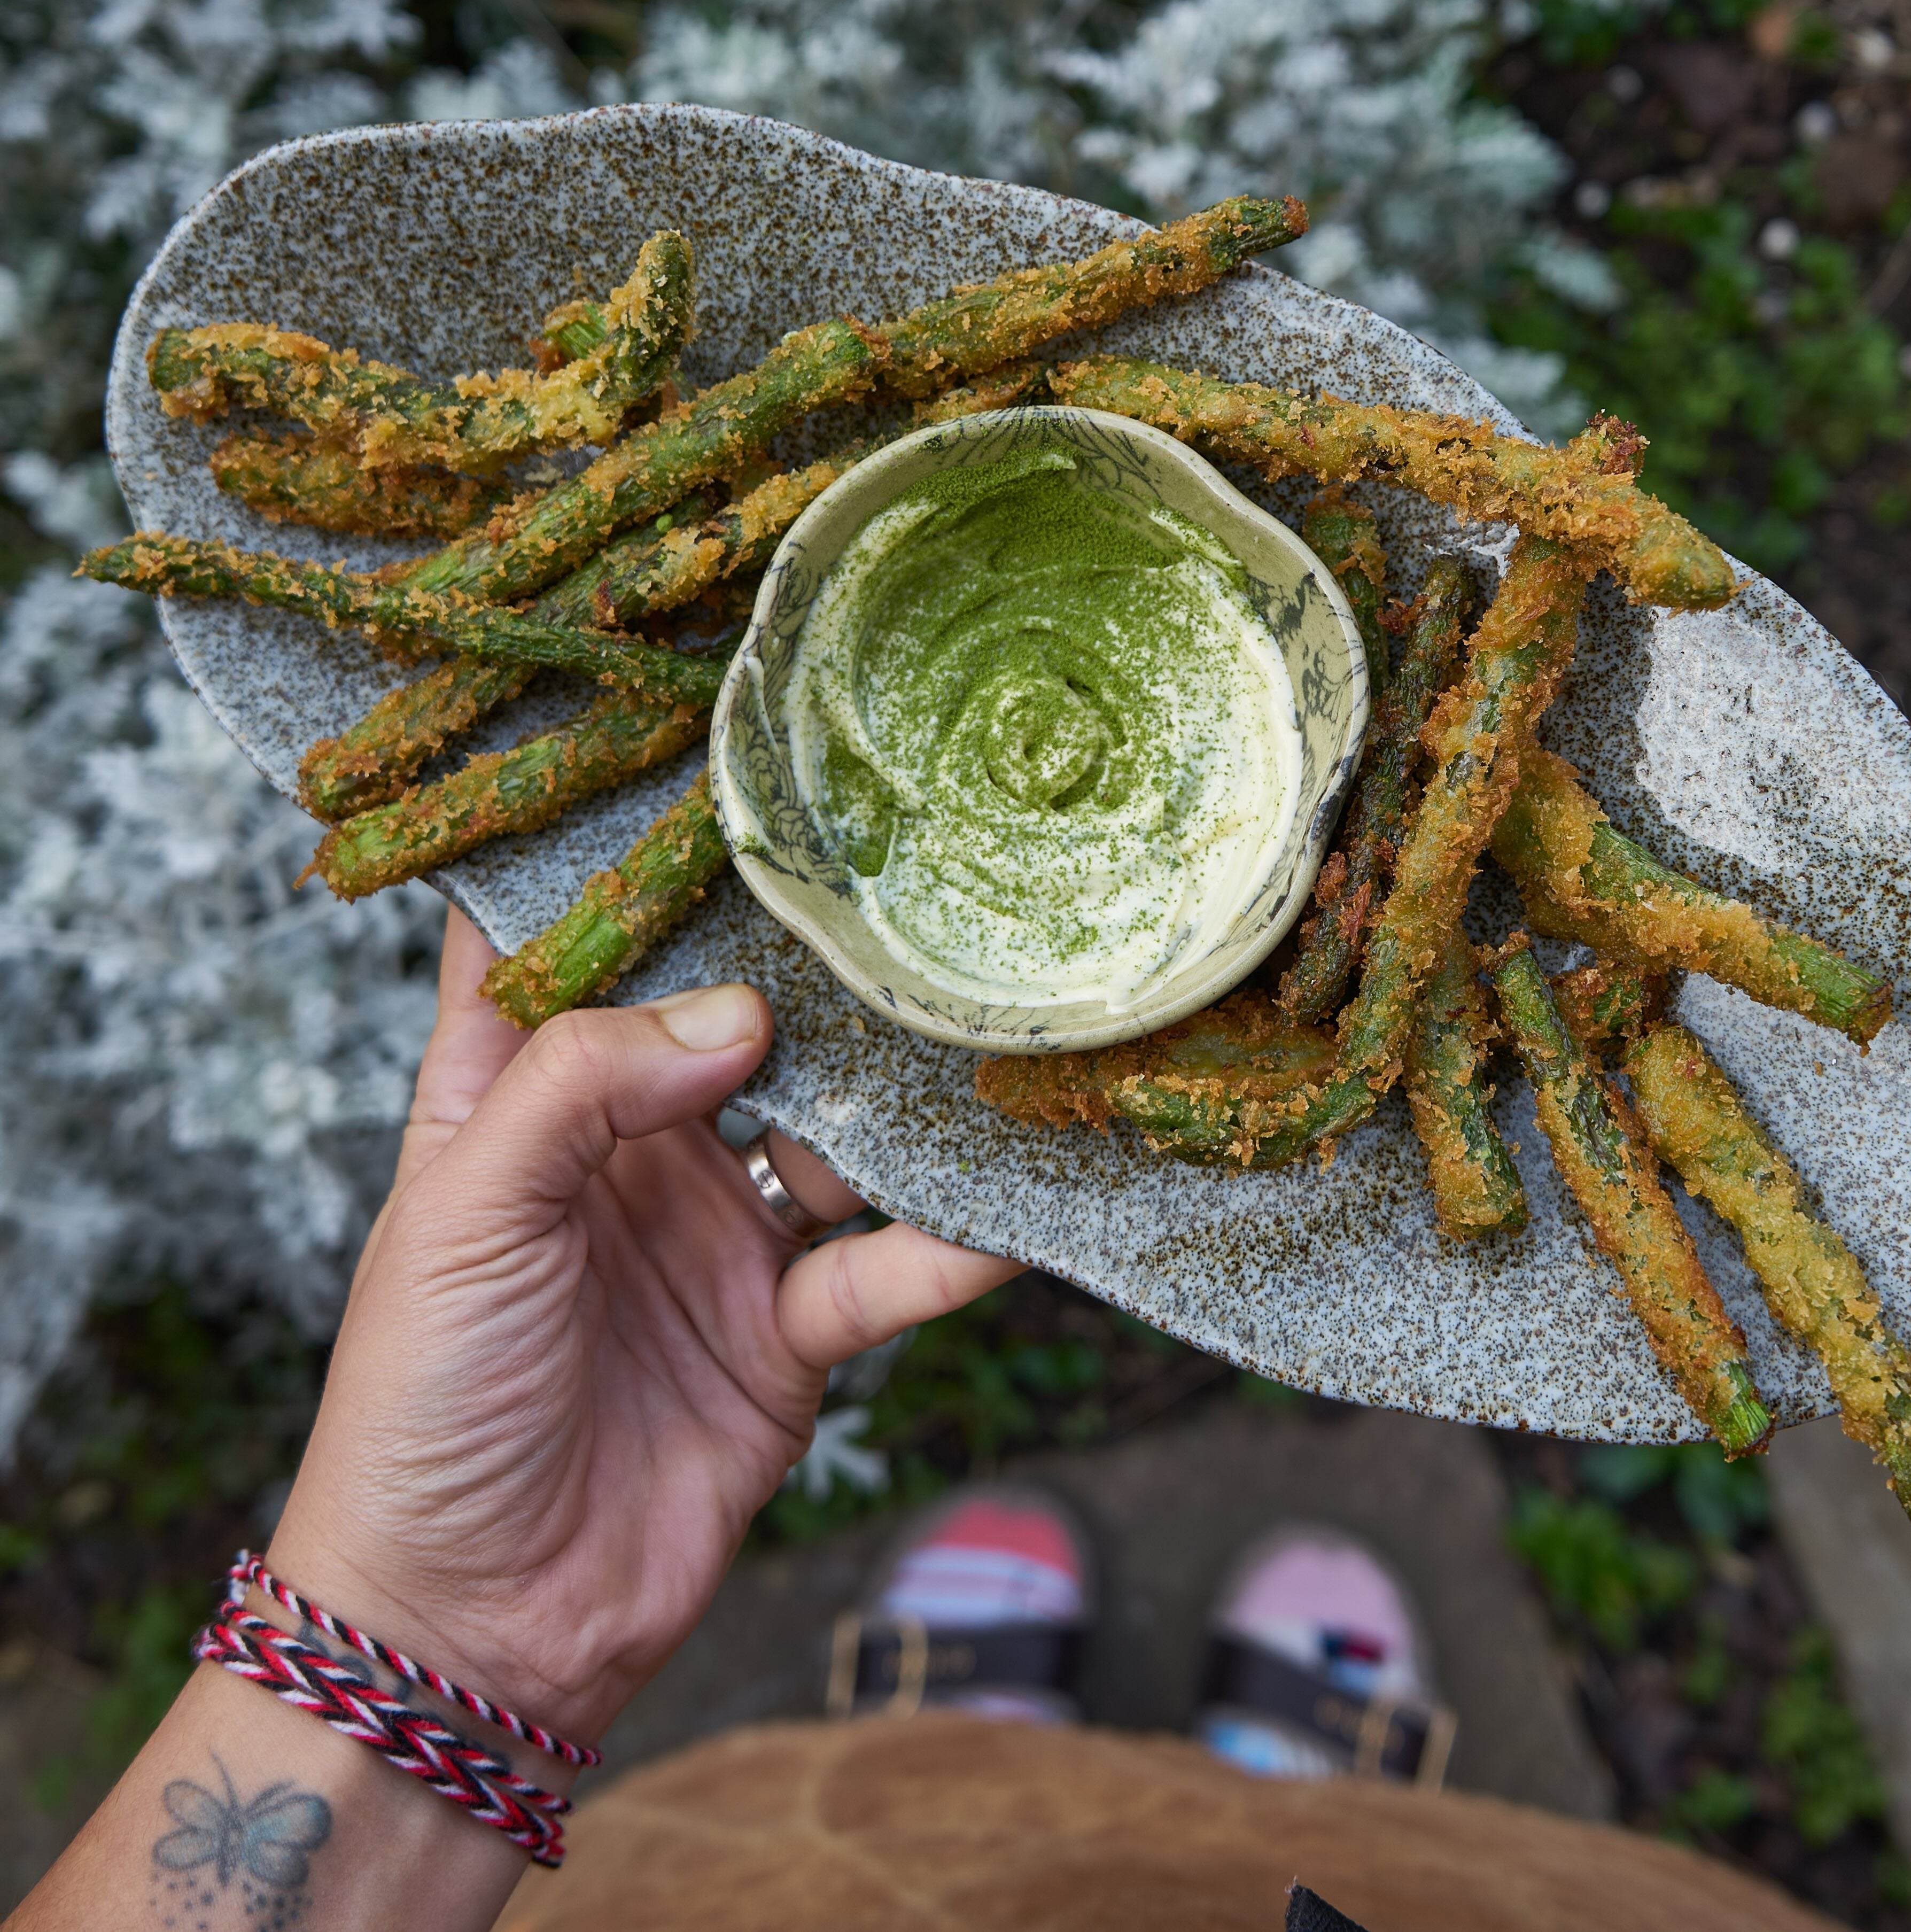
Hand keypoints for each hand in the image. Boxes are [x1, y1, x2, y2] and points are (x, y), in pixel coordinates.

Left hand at [266, 909, 1021, 1744]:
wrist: (475, 1626)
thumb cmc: (423, 1406)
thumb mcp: (462, 1215)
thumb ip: (584, 1086)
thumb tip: (739, 1015)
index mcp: (514, 1104)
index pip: (554, 951)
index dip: (606, 865)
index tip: (690, 774)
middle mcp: (623, 1153)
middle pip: (723, 1026)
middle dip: (798, 967)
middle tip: (888, 883)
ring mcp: (712, 1238)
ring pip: (829, 1134)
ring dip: (896, 1100)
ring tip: (974, 1028)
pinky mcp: (783, 1334)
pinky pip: (880, 1269)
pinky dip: (942, 1244)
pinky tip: (998, 1210)